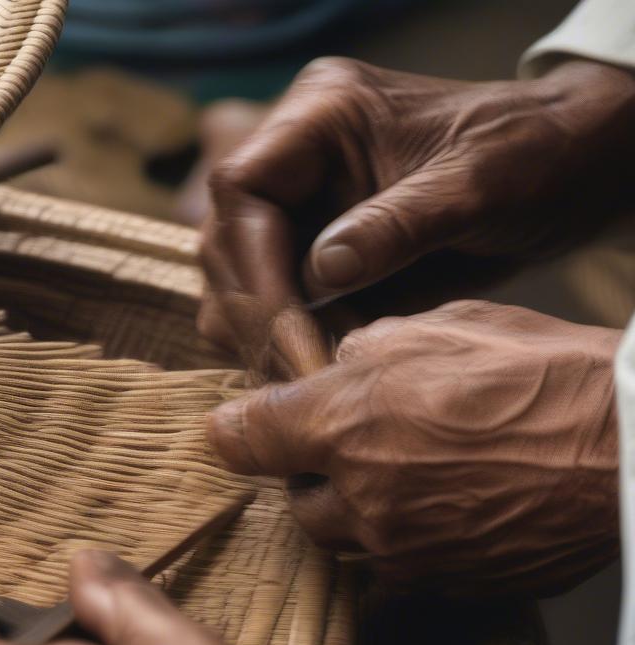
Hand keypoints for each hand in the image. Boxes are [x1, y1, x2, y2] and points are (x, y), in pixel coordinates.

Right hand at [199, 58, 634, 368]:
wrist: (568, 171)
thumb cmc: (533, 155)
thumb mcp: (478, 182)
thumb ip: (400, 224)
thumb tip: (320, 272)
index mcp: (321, 117)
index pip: (242, 190)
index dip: (252, 267)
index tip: (287, 332)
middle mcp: (294, 163)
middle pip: (225, 245)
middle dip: (256, 315)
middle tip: (298, 376)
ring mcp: (299, 213)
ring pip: (235, 285)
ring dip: (261, 337)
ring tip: (311, 379)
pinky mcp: (311, 258)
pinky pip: (271, 309)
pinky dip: (284, 346)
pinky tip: (319, 372)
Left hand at [209, 300, 620, 597]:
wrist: (634, 452)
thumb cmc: (549, 377)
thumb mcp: (448, 325)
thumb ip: (371, 349)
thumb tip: (339, 364)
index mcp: (348, 423)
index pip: (244, 439)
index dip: (236, 432)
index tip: (238, 431)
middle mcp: (363, 498)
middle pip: (296, 505)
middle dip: (312, 479)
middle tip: (353, 449)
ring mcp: (403, 552)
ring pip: (344, 544)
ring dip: (356, 516)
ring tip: (409, 478)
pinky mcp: (444, 586)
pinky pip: (396, 572)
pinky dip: (403, 545)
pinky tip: (445, 510)